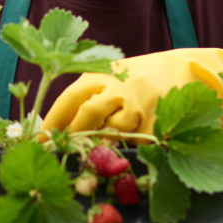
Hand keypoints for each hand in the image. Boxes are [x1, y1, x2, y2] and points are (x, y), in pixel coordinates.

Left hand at [41, 48, 222, 138]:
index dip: (52, 121)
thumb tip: (53, 129)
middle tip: (64, 152)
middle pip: (89, 114)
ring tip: (99, 149)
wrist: (183, 71)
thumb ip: (86, 97)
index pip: (70, 98)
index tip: (39, 140)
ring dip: (102, 144)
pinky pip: (135, 142)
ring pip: (113, 132)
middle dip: (74, 136)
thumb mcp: (109, 78)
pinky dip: (127, 149)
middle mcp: (119, 86)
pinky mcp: (157, 121)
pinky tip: (127, 147)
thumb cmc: (136, 79)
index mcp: (101, 74)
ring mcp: (140, 104)